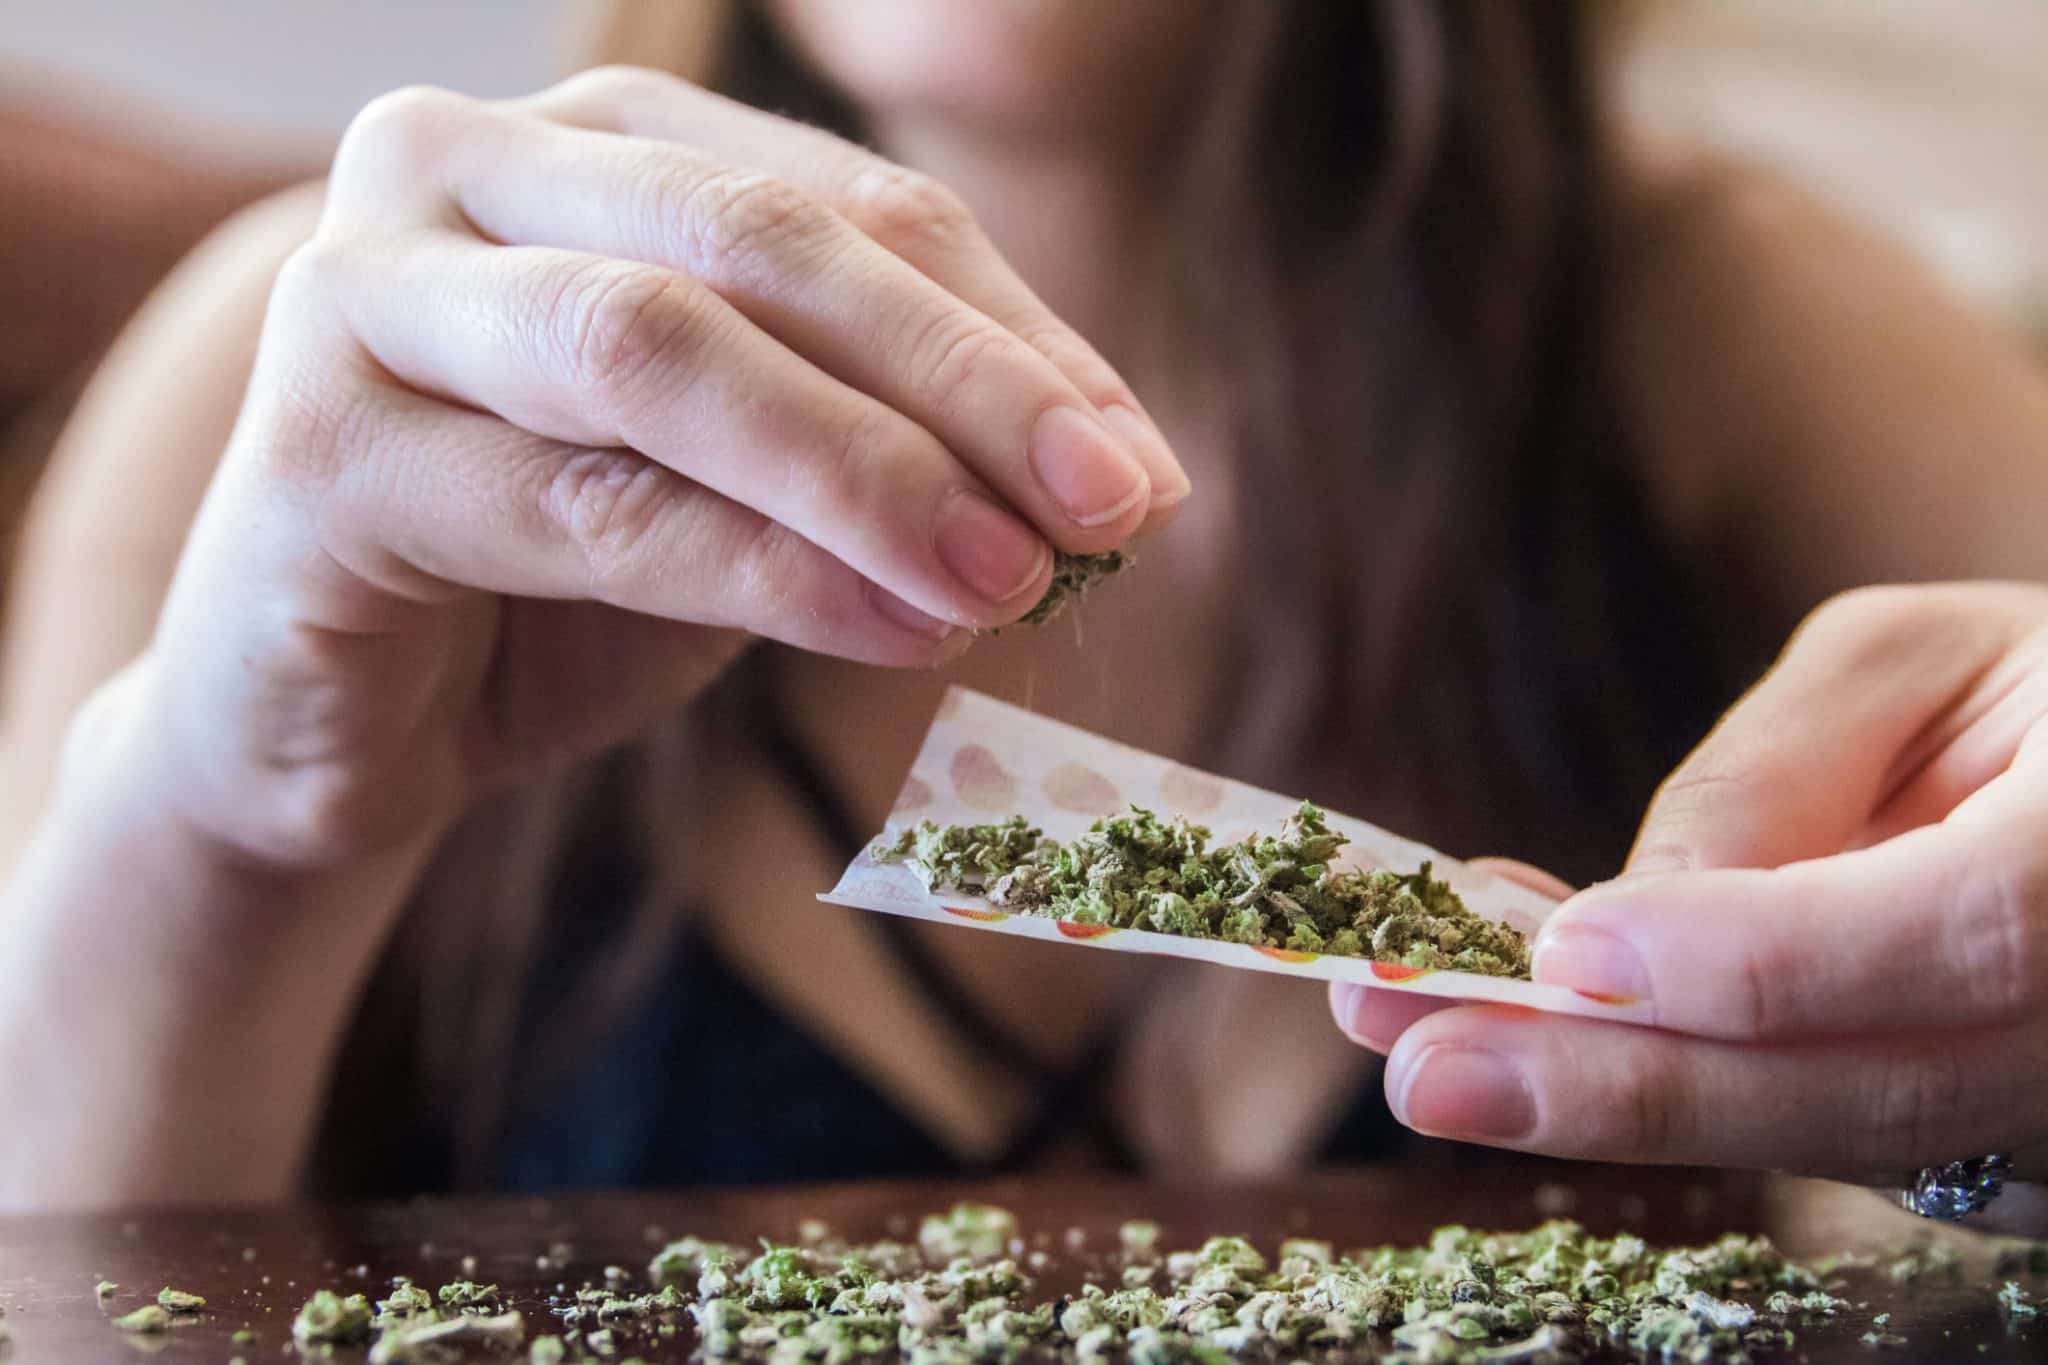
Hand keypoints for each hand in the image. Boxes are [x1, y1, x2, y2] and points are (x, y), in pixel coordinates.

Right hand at [122, 67, 1186, 867]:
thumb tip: (1121, 483)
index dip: (1017, 339)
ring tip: (1009, 582)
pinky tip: (894, 629)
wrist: (338, 714)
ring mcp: (366, 288)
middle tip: (1111, 510)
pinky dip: (759, 569)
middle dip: (965, 383)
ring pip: (660, 350)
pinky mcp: (315, 445)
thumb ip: (898, 453)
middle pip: (763, 246)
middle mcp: (465, 164)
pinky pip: (582, 502)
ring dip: (866, 473)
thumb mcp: (758, 492)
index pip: (853, 212)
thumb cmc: (559, 575)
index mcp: (600, 143)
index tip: (1141, 473)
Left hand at [1332, 584, 2047, 1206]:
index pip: (1961, 932)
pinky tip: (1531, 1046)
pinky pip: (1824, 1143)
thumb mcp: (1916, 661)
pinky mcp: (2003, 1164)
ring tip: (1419, 1057)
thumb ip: (1779, 772)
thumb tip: (1626, 915)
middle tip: (1425, 1071)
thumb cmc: (2031, 688)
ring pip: (1832, 1142)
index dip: (1762, 958)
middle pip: (1872, 1092)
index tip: (1570, 952)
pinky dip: (1673, 1097)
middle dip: (1628, 1089)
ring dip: (1613, 1107)